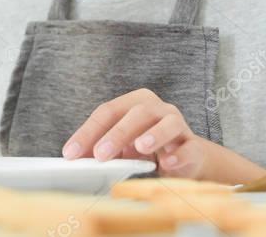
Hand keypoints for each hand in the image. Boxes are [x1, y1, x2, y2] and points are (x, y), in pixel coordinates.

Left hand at [62, 88, 207, 178]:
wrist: (185, 159)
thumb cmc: (146, 150)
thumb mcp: (121, 148)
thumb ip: (102, 149)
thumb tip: (75, 159)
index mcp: (133, 103)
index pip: (107, 112)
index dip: (87, 132)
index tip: (71, 153)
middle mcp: (156, 108)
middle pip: (135, 114)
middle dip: (116, 134)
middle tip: (99, 155)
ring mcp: (177, 124)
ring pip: (167, 123)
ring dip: (153, 134)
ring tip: (140, 148)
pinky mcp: (194, 145)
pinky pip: (189, 147)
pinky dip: (179, 154)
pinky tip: (168, 163)